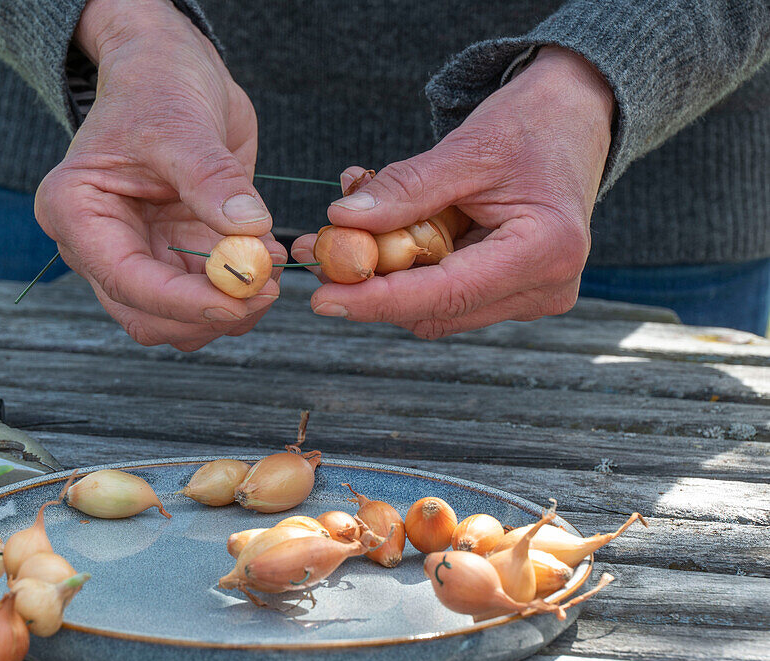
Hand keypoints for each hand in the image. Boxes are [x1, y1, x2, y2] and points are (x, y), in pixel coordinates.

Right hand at [34, 0, 283, 350]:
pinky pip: (207, 297)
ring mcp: (140, 255)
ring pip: (180, 320)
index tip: (239, 298)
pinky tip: (265, 256)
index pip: (125, 280)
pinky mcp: (176, 256)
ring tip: (268, 264)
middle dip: (209, 313)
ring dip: (229, 308)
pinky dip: (241, 290)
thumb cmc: (156, 84)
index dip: (183, 302)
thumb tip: (249, 230)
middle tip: (266, 288)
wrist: (170, 69)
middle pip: (148, 316)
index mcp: (76, 212)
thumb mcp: (181, 123)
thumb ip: (212, 178)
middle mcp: (99, 246)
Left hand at [291, 46, 614, 338]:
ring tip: (346, 227)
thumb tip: (343, 220)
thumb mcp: (466, 148)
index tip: (323, 298)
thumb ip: (406, 189)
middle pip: (434, 310)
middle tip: (317, 248)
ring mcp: (530, 296)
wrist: (573, 119)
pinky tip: (385, 230)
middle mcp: (544, 288)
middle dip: (370, 285)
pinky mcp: (513, 293)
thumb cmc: (532, 126)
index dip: (379, 300)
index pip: (446, 295)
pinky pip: (444, 292)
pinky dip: (407, 267)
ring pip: (433, 308)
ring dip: (383, 275)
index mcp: (544, 252)